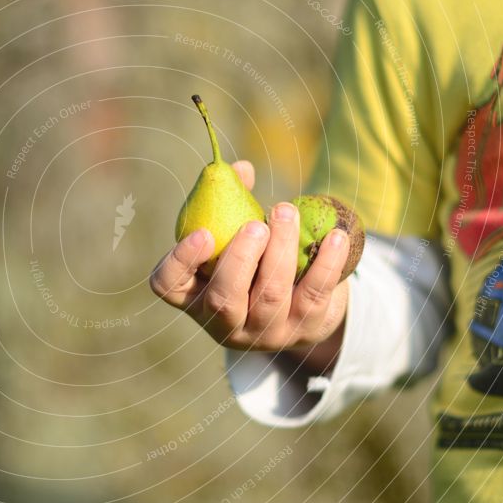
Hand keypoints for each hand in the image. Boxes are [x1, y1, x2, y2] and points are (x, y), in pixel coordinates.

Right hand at [149, 160, 349, 372]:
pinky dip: (325, 264)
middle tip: (256, 225)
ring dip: (282, 251)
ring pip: (271, 296)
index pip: (168, 284)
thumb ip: (231, 201)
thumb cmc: (253, 260)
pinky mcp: (302, 331)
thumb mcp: (235, 235)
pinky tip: (334, 236)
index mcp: (193, 296)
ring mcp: (263, 333)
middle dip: (241, 259)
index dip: (180, 260)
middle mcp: (223, 323)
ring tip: (287, 213)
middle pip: (224, 299)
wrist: (297, 305)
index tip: (202, 232)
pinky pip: (314, 297)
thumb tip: (242, 169)